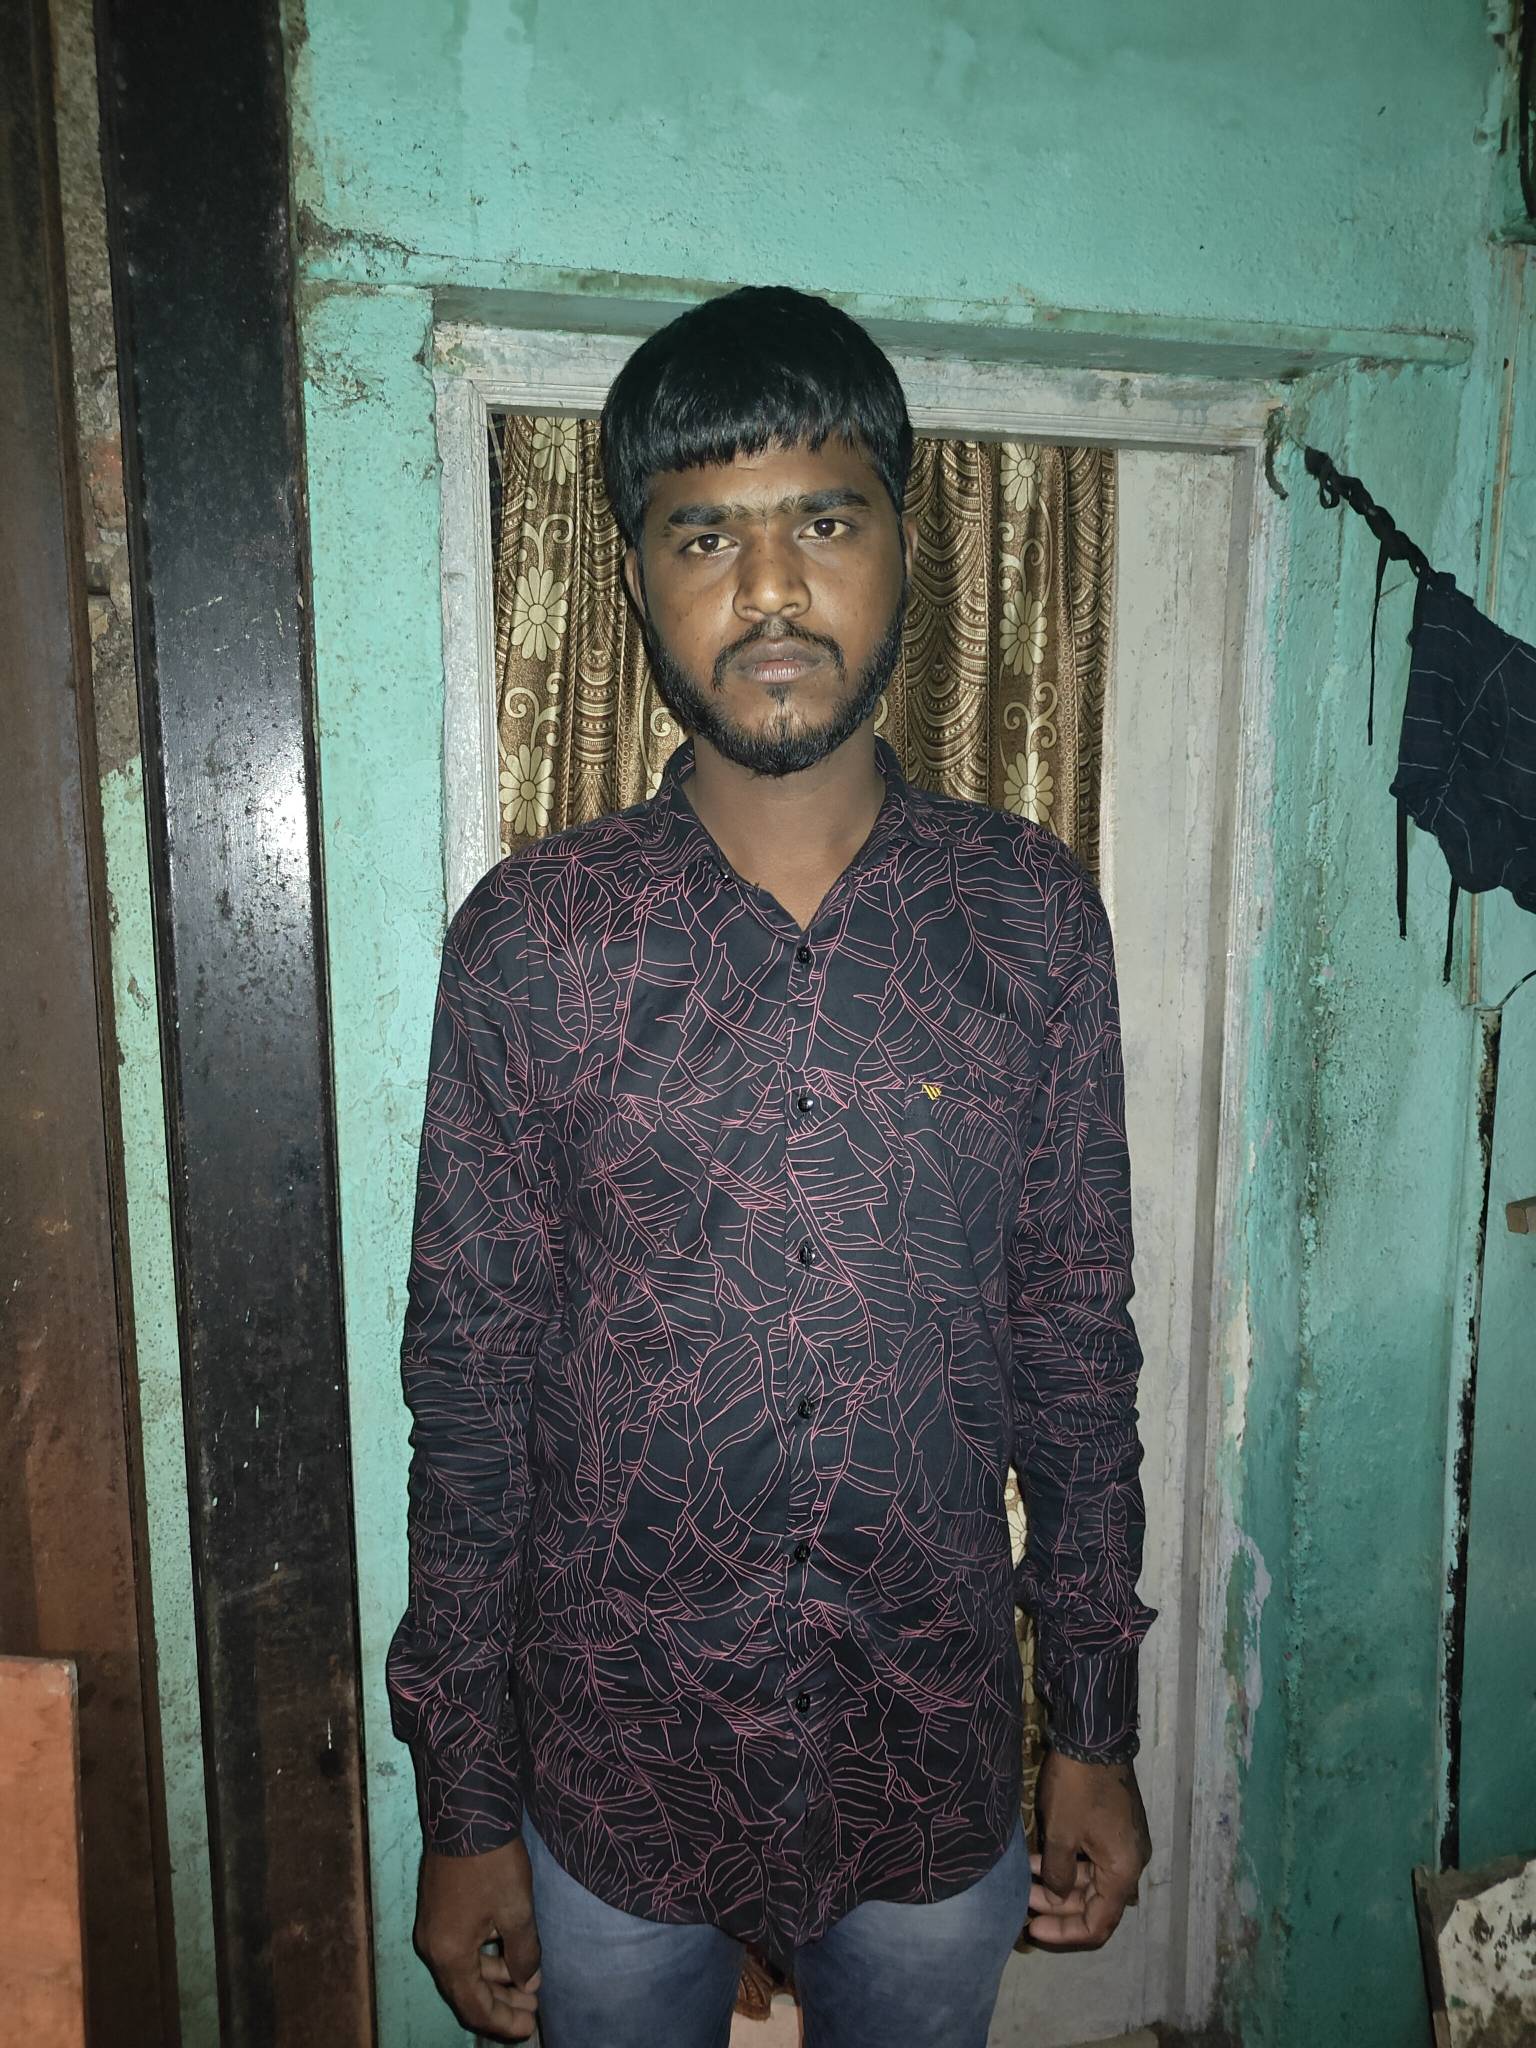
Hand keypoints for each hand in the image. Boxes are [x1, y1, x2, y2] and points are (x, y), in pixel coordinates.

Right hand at [415, 1837, 542, 2040]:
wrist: (465, 1810)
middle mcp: (433, 1947)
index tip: (529, 2027)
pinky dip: (484, 1957)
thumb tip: (527, 1981)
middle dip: (500, 2003)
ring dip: (494, 1978)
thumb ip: (524, 1953)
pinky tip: (509, 1951)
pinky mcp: (438, 1909)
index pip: (474, 2006)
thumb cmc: (491, 1863)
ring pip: (463, 1969)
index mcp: (449, 1955)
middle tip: (532, 2008)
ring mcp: (432, 1927)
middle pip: (466, 1991)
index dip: (502, 2022)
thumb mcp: (517, 1910)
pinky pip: (460, 1948)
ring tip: (528, 1982)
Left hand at [1026, 1752, 1150, 1949]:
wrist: (1094, 1737)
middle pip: (1096, 1903)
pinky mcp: (1116, 1826)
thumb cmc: (1077, 1788)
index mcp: (1123, 1871)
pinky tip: (1039, 1859)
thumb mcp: (1060, 1834)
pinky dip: (1069, 1863)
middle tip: (1023, 1901)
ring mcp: (1125, 1843)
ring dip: (1060, 1883)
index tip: (1032, 1929)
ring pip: (1092, 1880)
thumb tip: (1056, 1894)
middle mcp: (1131, 1862)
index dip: (1065, 1932)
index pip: (1098, 1923)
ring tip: (1025, 1879)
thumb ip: (1057, 1873)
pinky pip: (1093, 1858)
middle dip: (1057, 1906)